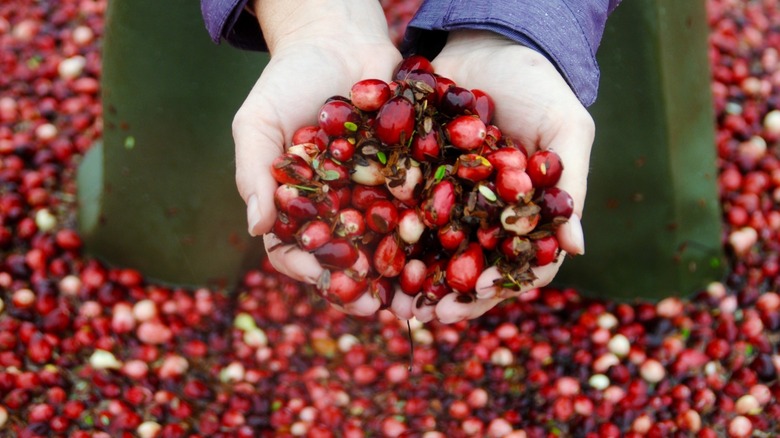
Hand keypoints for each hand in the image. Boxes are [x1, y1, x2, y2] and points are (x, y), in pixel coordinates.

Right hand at [232, 0, 400, 315]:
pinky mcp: (408, 176)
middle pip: (345, 260)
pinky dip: (431, 232)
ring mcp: (372, 196)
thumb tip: (256, 227)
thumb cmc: (287, 80)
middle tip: (379, 309)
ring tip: (417, 299)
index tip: (326, 283)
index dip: (309, 271)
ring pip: (386, 244)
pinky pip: (419, 209)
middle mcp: (335, 209)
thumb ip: (255, 173)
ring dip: (400, 275)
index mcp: (295, 206)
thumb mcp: (258, 122)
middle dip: (360, 288)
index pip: (294, 251)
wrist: (338, 39)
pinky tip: (446, 250)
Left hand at [401, 30, 593, 323]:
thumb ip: (570, 186)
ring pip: (435, 250)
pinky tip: (371, 250)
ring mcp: (452, 200)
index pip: (519, 262)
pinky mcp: (419, 179)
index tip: (477, 291)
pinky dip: (390, 235)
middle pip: (472, 267)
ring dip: (416, 277)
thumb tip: (578, 248)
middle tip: (428, 313)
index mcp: (525, 214)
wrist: (490, 42)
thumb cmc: (539, 85)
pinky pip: (404, 212)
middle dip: (452, 294)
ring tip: (394, 299)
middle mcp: (487, 215)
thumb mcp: (565, 129)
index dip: (502, 282)